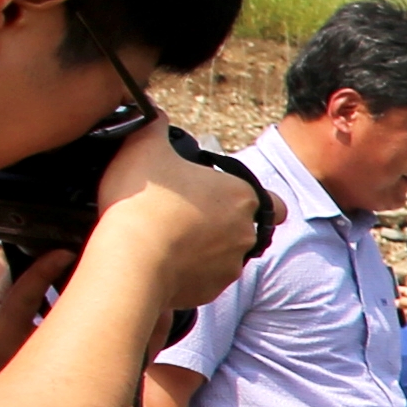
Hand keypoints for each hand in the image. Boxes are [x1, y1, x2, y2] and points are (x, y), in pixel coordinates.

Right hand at [93, 123, 261, 308]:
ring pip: (224, 256)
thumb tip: (154, 115)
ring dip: (204, 250)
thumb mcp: (145, 147)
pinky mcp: (210, 292)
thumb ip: (155, 127)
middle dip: (221, 224)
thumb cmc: (143, 199)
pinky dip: (188, 273)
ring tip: (168, 240)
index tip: (230, 199)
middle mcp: (245, 234)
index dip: (259, 202)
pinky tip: (161, 262)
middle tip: (186, 216)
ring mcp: (230, 266)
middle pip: (244, 229)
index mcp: (242, 197)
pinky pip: (204, 280)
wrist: (130, 258)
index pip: (275, 204)